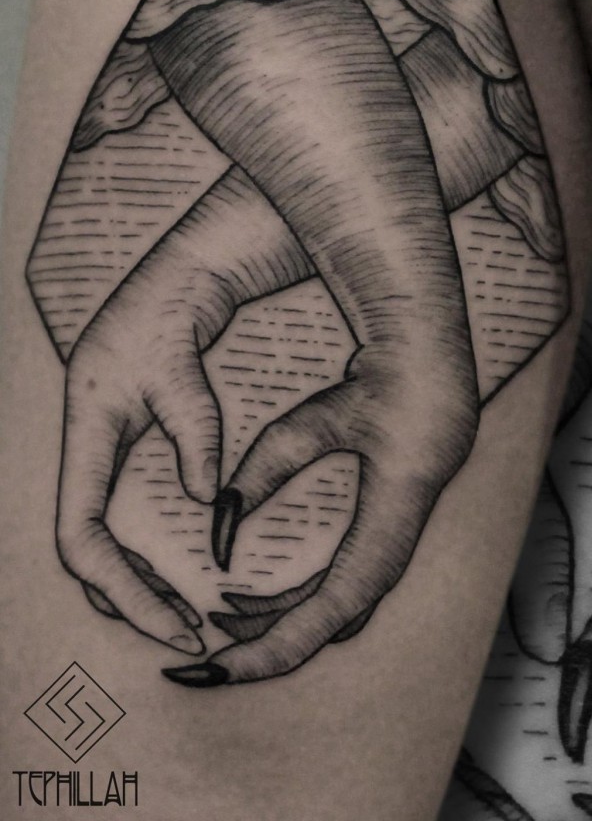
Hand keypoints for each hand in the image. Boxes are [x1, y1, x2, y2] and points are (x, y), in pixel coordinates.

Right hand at [57, 263, 223, 655]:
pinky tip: (174, 566)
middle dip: (124, 596)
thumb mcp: (182, 367)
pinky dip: (140, 549)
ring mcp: (103, 444)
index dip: (122, 588)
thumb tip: (203, 497)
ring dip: (130, 579)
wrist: (188, 268)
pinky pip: (117, 513)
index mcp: (86, 432)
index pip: (81, 536)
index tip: (175, 620)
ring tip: (179, 612)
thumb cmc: (177, 306)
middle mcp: (86, 445)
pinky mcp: (128, 440)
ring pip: (97, 535)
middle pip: (83, 547)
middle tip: (183, 630)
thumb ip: (193, 428)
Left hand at [164, 344, 478, 685]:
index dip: (272, 647)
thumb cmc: (379, 377)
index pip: (328, 611)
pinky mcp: (386, 529)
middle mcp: (399, 542)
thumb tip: (218, 530)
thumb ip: (264, 469)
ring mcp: (397, 538)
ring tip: (221, 612)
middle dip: (267, 643)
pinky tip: (249, 588)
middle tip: (204, 648)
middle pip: (331, 622)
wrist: (433, 356)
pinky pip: (341, 585)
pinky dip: (296, 597)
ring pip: (337, 609)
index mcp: (392, 519)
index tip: (219, 667)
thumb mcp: (315, 418)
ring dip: (280, 619)